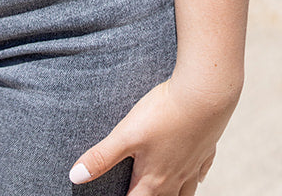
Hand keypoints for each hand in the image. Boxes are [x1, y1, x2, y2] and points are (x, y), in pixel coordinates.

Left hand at [69, 74, 238, 195]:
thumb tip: (75, 176)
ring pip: (185, 192)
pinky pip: (201, 171)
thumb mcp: (126, 134)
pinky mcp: (206, 149)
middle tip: (139, 193)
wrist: (204, 95)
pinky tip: (196, 176)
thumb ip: (101, 156)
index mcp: (154, 178)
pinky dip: (196, 177)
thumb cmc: (164, 113)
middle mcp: (175, 177)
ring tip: (166, 193)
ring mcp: (193, 164)